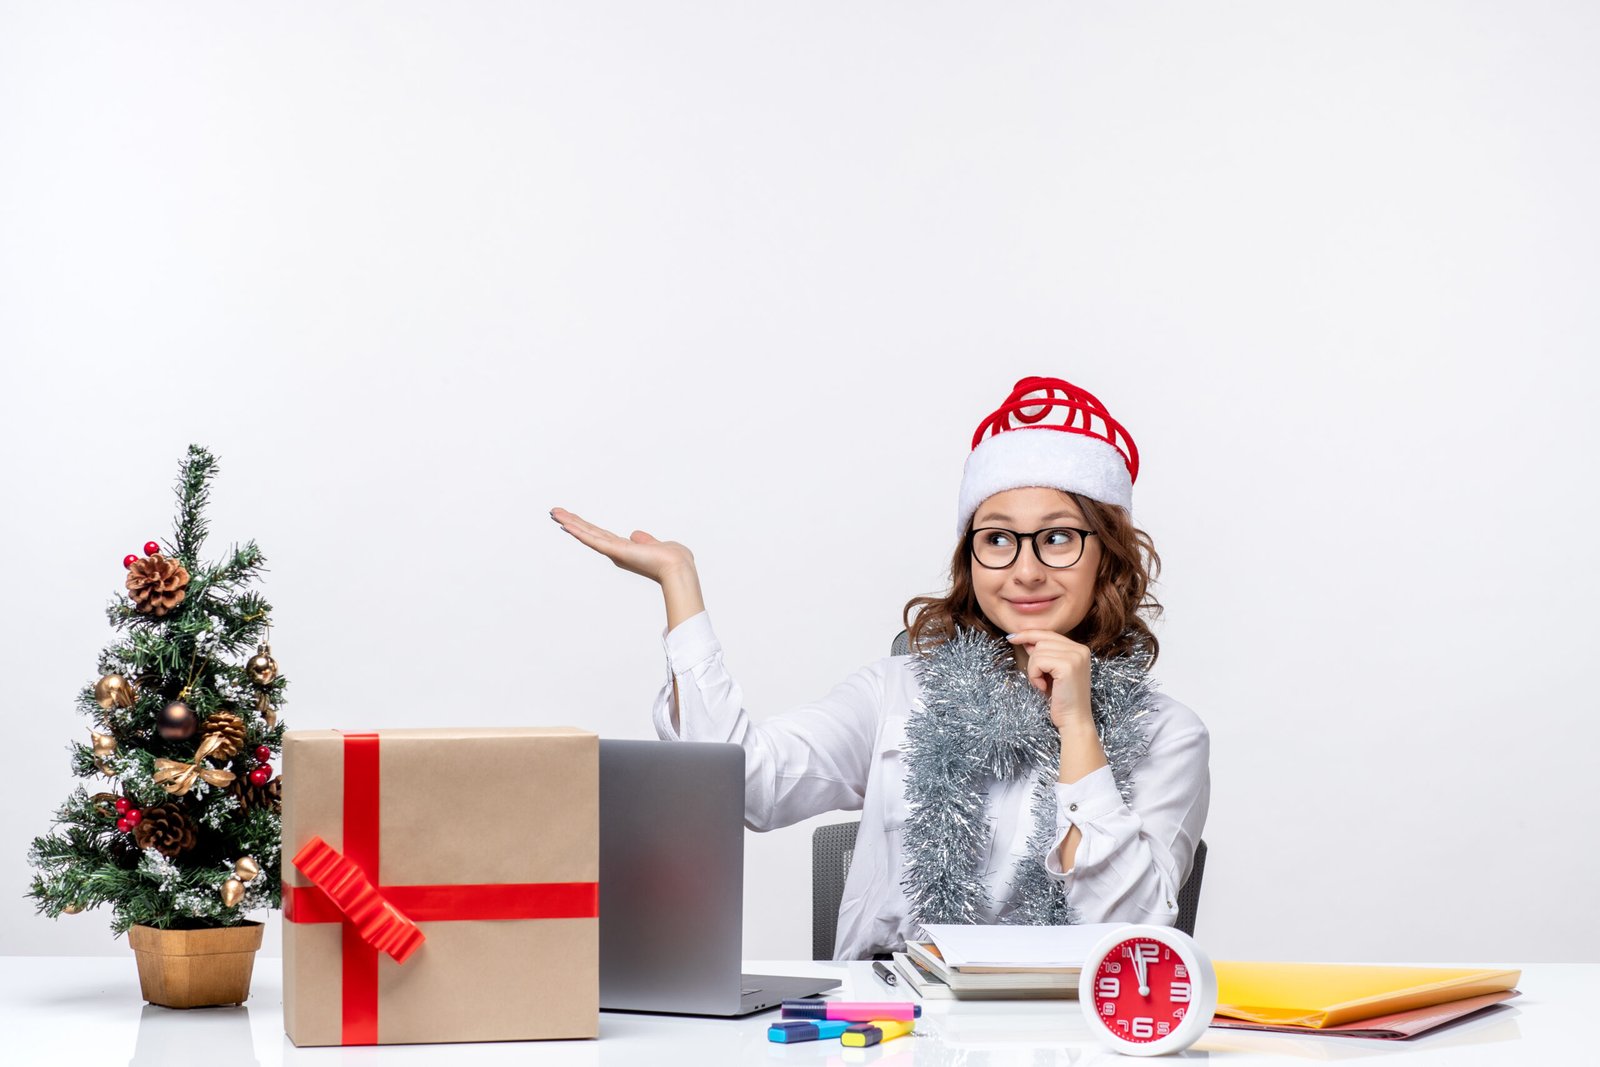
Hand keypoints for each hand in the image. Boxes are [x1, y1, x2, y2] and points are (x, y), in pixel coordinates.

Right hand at [550, 507, 695, 584]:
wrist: (677, 567)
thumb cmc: (672, 559)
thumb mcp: (656, 544)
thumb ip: (645, 540)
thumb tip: (636, 535)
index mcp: (625, 548)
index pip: (601, 534)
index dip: (586, 527)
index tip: (573, 519)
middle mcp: (616, 550)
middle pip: (589, 532)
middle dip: (572, 522)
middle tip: (555, 512)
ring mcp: (614, 551)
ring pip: (588, 534)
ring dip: (571, 523)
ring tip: (555, 513)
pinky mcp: (616, 551)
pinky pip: (594, 539)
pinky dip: (580, 532)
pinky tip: (568, 525)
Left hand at [1005, 629, 1092, 730]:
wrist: (1073, 720)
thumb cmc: (1061, 699)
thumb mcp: (1051, 672)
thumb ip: (1043, 654)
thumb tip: (1025, 639)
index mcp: (1079, 649)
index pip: (1049, 634)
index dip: (1029, 634)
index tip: (1012, 637)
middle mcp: (1080, 649)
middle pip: (1042, 640)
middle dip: (1032, 659)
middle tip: (1038, 678)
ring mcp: (1075, 656)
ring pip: (1038, 651)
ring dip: (1034, 670)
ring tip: (1044, 685)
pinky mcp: (1068, 666)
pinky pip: (1038, 661)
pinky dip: (1034, 675)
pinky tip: (1043, 687)